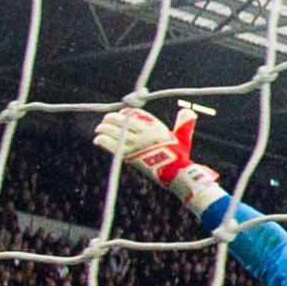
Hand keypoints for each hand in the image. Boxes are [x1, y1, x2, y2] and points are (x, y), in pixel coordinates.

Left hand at [94, 107, 223, 210]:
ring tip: (99, 128)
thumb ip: (184, 124)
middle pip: (124, 122)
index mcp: (155, 127)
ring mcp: (137, 145)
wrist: (176, 173)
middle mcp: (145, 134)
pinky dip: (104, 142)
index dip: (126, 113)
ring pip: (117, 133)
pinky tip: (97, 139)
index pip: (136, 115)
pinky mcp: (131, 157)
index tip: (121, 114)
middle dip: (112, 119)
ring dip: (105, 129)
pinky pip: (114, 146)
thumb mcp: (183, 138)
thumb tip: (189, 112)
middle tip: (105, 119)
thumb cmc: (180, 156)